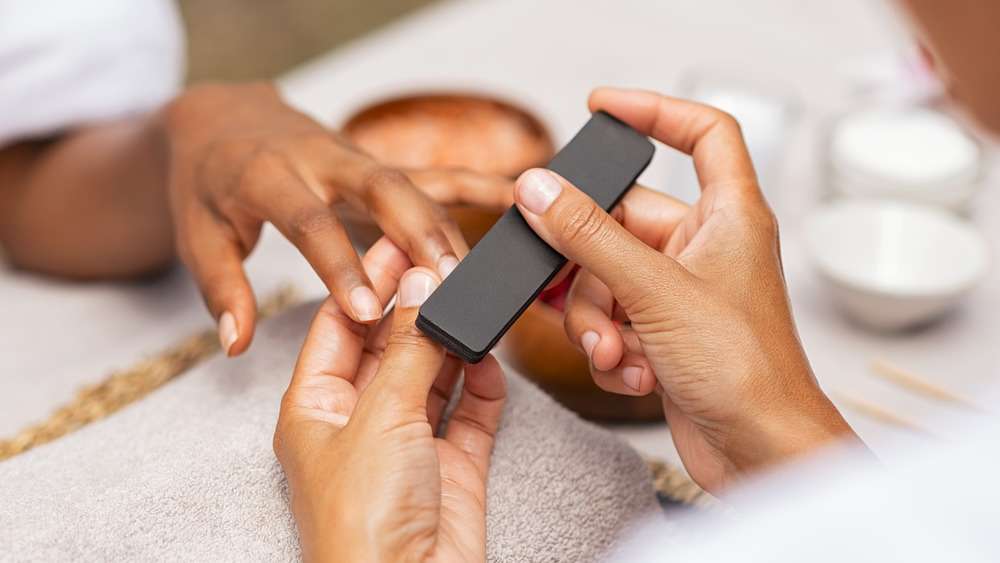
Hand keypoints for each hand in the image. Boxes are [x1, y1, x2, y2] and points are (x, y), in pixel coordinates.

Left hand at [163, 82, 507, 355]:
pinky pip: (433, 173)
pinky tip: (513, 198)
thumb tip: (236, 342)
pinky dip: (474, 184)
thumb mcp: (198, 236)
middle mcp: (319, 161)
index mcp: (268, 177)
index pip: (310, 223)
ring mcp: (356, 158)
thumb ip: (222, 288)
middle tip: (448, 281)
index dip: (338, 264)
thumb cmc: (209, 184)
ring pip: (413, 186)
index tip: (365, 310)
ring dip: (449, 227)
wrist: (225, 119)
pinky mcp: (379, 164)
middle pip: (379, 190)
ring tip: (481, 275)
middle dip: (418, 234)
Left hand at [273, 237, 505, 561]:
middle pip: (390, 346)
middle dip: (417, 307)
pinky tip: (488, 358)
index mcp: (316, 408)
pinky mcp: (452, 465)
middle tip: (447, 262)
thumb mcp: (381, 416)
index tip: (399, 242)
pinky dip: (482, 383)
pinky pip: (470, 410)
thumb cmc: (363, 523)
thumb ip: (410, 347)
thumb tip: (423, 284)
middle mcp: (360, 422)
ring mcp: (408, 444)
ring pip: (433, 374)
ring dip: (453, 341)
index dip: (367, 283)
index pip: (339, 326)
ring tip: (472, 299)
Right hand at [513, 88, 860, 493]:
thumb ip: (590, 236)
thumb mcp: (654, 291)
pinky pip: (613, 320)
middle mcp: (705, 248)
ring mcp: (682, 293)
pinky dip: (612, 348)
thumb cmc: (748, 372)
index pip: (702, 134)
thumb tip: (541, 190)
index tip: (602, 106)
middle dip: (591, 269)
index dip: (654, 110)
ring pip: (606, 279)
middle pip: (621, 223)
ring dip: (598, 320)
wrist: (760, 454)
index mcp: (729, 216)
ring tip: (618, 352)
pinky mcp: (664, 335)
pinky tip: (635, 373)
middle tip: (580, 291)